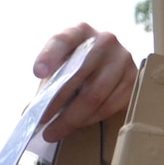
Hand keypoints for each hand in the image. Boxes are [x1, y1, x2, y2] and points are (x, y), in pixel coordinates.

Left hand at [35, 24, 137, 143]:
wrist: (105, 64)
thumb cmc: (74, 66)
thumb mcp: (59, 67)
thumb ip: (46, 85)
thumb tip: (30, 112)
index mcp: (79, 32)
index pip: (63, 40)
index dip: (49, 56)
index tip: (38, 72)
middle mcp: (104, 40)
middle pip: (78, 75)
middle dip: (56, 104)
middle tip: (42, 124)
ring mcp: (122, 58)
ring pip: (94, 95)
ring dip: (72, 118)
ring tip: (54, 132)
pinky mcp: (133, 77)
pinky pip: (110, 105)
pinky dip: (90, 119)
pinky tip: (78, 124)